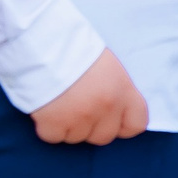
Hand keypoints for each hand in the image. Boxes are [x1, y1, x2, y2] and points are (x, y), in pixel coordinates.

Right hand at [31, 49, 147, 145]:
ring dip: (67, 126)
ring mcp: (81, 117)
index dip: (121, 125)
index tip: (108, 119)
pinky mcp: (54, 123)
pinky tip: (44, 108)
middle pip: (104, 136)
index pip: (136, 125)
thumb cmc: (73, 46)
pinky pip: (53, 137)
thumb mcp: (106, 64)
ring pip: (76, 138)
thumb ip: (114, 90)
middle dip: (90, 127)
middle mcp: (106, 106)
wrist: (41, 39)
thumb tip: (111, 110)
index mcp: (122, 89)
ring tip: (57, 103)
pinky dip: (47, 127)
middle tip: (75, 108)